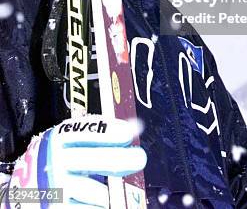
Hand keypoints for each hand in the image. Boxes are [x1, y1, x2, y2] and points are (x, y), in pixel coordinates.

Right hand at [4, 115, 145, 207]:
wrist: (26, 192)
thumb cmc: (57, 163)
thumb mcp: (72, 142)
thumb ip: (101, 135)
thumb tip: (136, 126)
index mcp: (58, 139)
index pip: (84, 131)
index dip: (108, 132)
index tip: (129, 132)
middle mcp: (54, 162)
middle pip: (95, 160)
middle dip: (121, 160)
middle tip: (140, 158)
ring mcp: (56, 189)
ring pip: (98, 193)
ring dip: (104, 193)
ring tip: (94, 191)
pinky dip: (97, 208)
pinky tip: (89, 203)